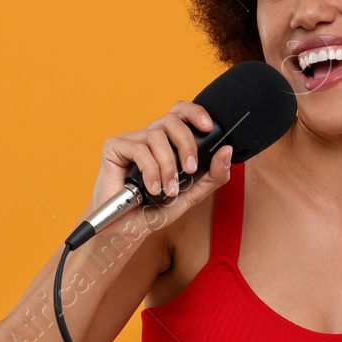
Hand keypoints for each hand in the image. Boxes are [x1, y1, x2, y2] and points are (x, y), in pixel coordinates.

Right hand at [88, 100, 233, 231]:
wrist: (127, 229)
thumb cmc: (155, 209)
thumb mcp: (191, 195)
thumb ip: (212, 176)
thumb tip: (227, 151)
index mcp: (167, 142)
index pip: (181, 113)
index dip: (195, 113)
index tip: (209, 127)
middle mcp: (149, 137)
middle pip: (171, 119)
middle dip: (186, 143)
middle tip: (190, 168)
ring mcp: (130, 140)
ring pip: (155, 135)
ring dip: (167, 165)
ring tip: (168, 189)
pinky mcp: (114, 148)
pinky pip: (137, 149)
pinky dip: (150, 171)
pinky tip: (152, 189)